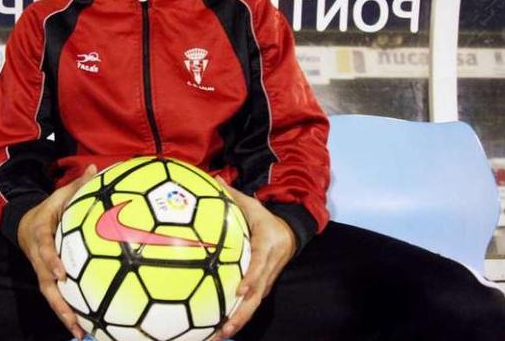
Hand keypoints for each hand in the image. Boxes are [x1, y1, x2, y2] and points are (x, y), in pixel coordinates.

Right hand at [17, 164, 98, 340]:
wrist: (24, 222)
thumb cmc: (48, 208)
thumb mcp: (59, 195)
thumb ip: (77, 185)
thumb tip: (94, 168)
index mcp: (40, 233)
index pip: (44, 248)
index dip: (51, 261)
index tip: (61, 273)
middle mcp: (39, 256)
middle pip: (45, 282)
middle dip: (58, 301)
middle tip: (73, 319)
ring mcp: (41, 269)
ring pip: (50, 295)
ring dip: (63, 314)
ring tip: (80, 332)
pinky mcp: (47, 278)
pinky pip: (56, 296)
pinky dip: (67, 311)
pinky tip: (83, 327)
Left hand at [211, 182, 296, 340]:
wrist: (291, 232)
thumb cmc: (266, 219)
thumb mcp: (253, 205)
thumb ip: (232, 194)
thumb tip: (213, 178)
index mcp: (267, 247)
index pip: (260, 266)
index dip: (251, 278)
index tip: (239, 289)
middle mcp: (268, 268)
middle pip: (257, 295)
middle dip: (242, 313)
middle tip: (225, 327)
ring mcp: (267, 280)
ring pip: (254, 305)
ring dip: (238, 321)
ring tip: (219, 336)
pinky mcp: (263, 287)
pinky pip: (251, 305)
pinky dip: (239, 318)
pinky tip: (220, 329)